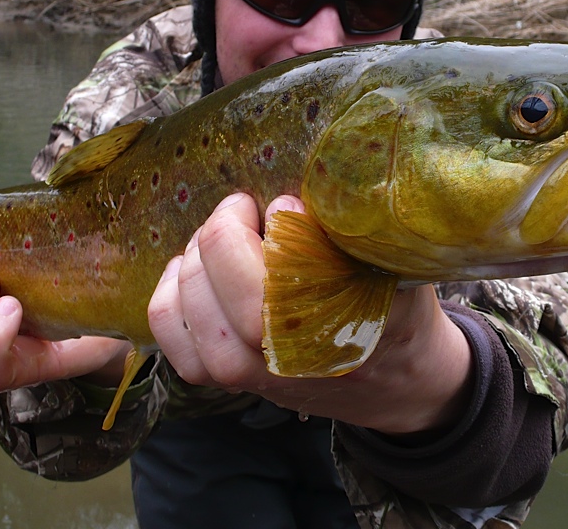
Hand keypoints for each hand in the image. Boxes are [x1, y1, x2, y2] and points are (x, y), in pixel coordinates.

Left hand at [147, 193, 475, 435]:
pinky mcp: (226, 382)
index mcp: (343, 332)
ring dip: (194, 262)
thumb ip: (357, 236)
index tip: (286, 203)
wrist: (395, 382)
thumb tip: (311, 186)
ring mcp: (253, 377)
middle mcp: (292, 363)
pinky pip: (172, 339)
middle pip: (227, 294)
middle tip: (242, 207)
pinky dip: (170, 297)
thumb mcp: (396, 271)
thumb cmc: (395, 311)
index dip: (277, 229)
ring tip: (218, 238)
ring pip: (191, 313)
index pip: (287, 281)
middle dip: (223, 234)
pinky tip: (191, 270)